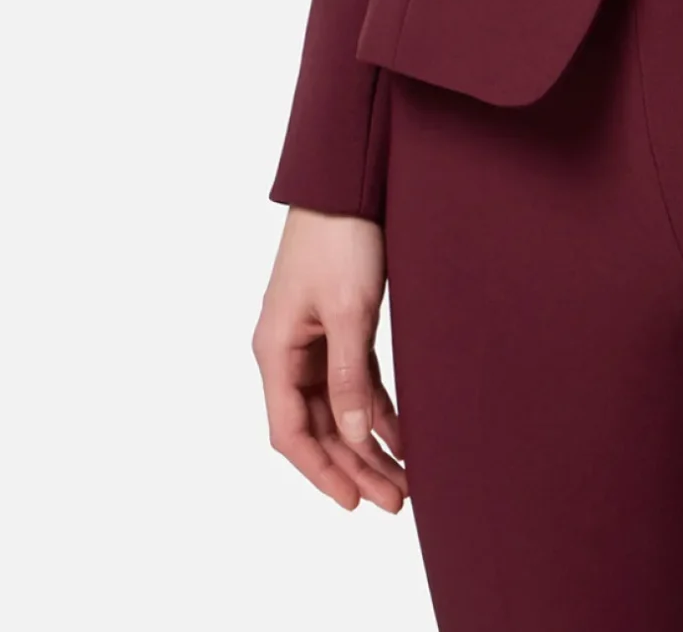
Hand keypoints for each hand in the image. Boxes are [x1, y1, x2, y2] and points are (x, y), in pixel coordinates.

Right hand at [252, 206, 408, 513]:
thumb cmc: (339, 237)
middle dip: (355, 466)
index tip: (354, 503)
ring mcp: (313, 339)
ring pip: (339, 409)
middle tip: (396, 500)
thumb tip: (354, 438)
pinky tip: (403, 435)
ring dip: (368, 443)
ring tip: (405, 480)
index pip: (292, 432)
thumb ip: (348, 376)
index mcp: (276, 350)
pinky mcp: (338, 325)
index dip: (322, 473)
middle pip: (319, 427)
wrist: (347, 179)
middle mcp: (288, 351)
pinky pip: (355, 381)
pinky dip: (376, 409)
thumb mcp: (347, 310)